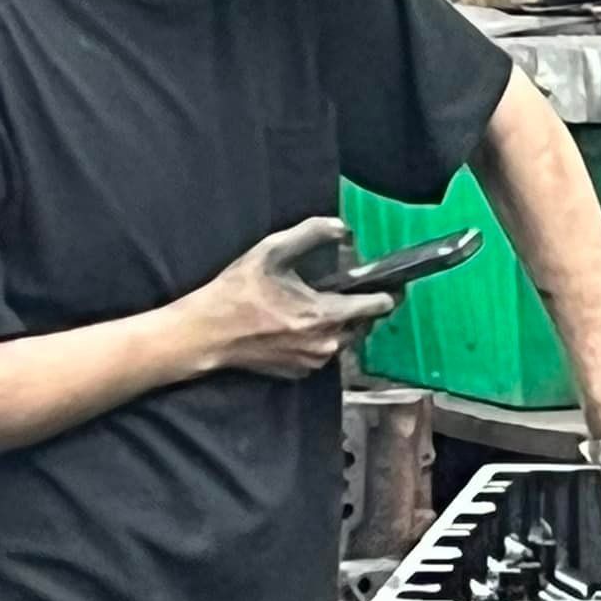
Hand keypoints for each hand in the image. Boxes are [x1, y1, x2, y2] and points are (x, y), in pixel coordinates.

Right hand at [176, 217, 396, 380]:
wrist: (205, 334)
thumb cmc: (237, 292)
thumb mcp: (271, 252)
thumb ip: (311, 233)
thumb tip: (343, 228)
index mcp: (324, 315)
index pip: (376, 307)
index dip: (388, 294)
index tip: (395, 286)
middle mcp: (325, 344)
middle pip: (364, 325)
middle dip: (363, 309)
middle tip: (351, 291)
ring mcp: (313, 363)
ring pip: (345, 341)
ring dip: (343, 324)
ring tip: (326, 305)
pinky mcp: (299, 373)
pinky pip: (325, 354)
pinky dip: (323, 339)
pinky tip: (305, 324)